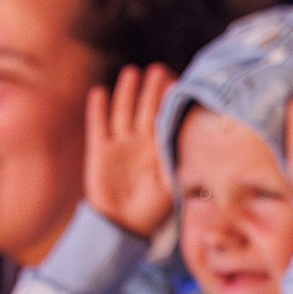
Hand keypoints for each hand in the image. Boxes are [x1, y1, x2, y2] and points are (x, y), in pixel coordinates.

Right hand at [85, 64, 176, 239]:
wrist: (122, 225)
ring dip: (127, 92)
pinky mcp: (99, 150)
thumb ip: (178, 161)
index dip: (170, 101)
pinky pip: (98, 126)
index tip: (179, 81)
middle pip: (146, 109)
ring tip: (132, 72)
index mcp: (159, 149)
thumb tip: (194, 142)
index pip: (165, 118)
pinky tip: (100, 92)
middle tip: (159, 68)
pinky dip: (99, 109)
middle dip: (152, 89)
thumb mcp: (172, 184)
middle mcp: (140, 143)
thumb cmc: (152, 209)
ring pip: (123, 112)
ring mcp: (119, 145)